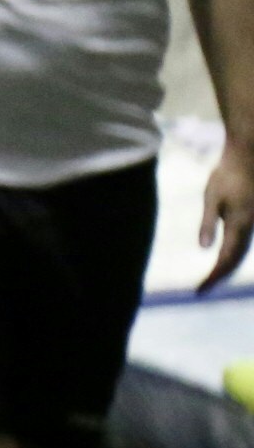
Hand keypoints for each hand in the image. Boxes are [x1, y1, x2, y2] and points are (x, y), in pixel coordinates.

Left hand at [202, 144, 253, 292]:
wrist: (249, 157)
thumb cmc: (227, 175)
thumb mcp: (211, 197)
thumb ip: (209, 223)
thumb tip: (204, 249)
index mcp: (240, 226)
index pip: (225, 260)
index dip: (213, 277)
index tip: (200, 290)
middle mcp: (250, 228)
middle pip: (235, 260)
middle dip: (219, 276)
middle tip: (203, 288)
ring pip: (242, 253)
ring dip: (227, 266)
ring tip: (212, 278)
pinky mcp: (253, 218)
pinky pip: (245, 243)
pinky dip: (234, 254)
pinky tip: (226, 256)